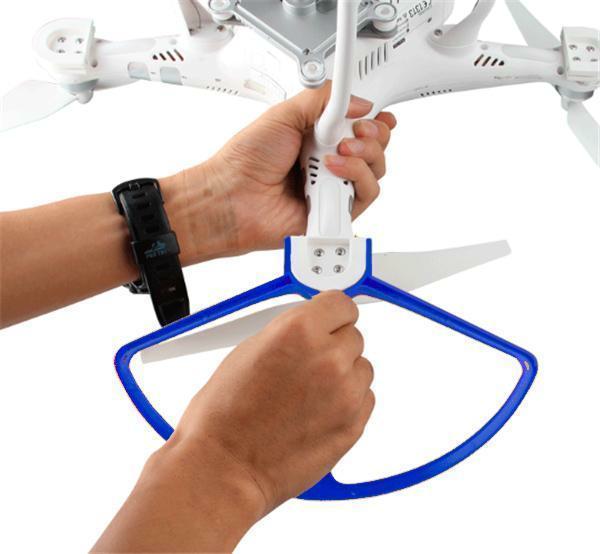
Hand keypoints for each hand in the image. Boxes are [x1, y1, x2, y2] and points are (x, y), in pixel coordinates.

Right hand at [94, 292, 374, 551]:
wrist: (224, 467)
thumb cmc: (224, 414)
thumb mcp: (250, 349)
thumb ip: (291, 331)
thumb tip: (314, 325)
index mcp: (299, 331)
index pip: (342, 303)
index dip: (332, 313)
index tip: (329, 319)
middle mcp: (328, 358)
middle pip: (353, 335)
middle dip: (333, 345)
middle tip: (307, 364)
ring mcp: (345, 393)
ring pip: (361, 367)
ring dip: (342, 374)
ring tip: (309, 392)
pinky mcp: (353, 424)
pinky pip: (365, 398)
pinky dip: (348, 401)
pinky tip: (318, 410)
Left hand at [161, 85, 396, 265]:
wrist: (232, 196)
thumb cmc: (246, 161)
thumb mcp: (285, 114)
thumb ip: (323, 100)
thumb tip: (360, 102)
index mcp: (318, 139)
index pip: (361, 128)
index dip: (375, 121)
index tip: (376, 114)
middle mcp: (329, 164)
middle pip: (375, 148)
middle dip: (373, 134)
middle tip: (352, 132)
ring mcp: (333, 189)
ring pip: (375, 171)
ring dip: (364, 156)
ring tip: (336, 153)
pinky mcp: (336, 212)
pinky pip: (366, 195)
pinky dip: (356, 178)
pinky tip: (332, 172)